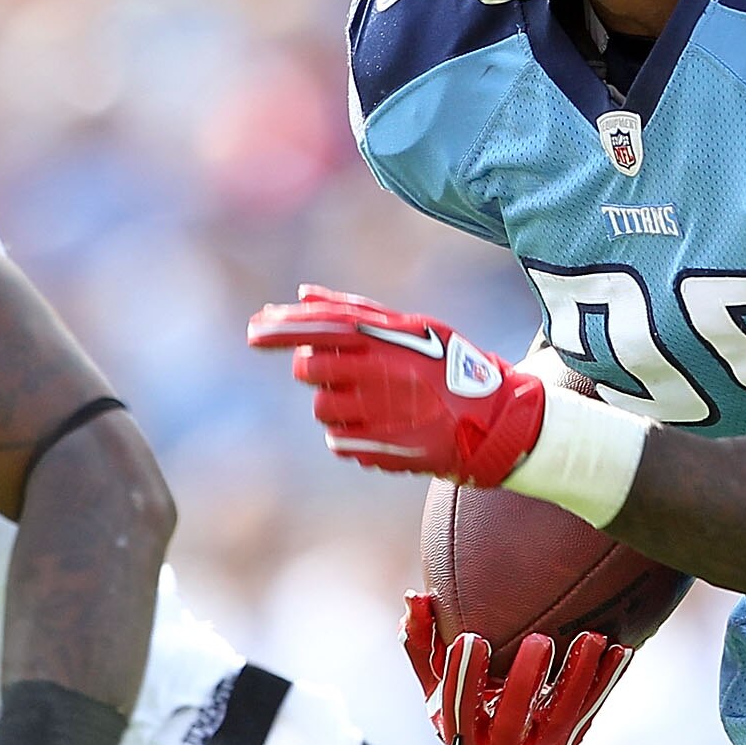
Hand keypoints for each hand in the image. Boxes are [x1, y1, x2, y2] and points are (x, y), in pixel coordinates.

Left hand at [246, 286, 548, 483]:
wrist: (492, 423)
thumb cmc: (450, 367)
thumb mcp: (414, 327)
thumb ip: (356, 309)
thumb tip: (302, 294)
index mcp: (386, 341)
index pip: (319, 327)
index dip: (281, 328)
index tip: (253, 331)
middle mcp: (378, 376)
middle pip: (310, 369)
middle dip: (314, 368)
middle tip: (340, 370)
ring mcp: (377, 416)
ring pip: (322, 408)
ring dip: (334, 403)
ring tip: (370, 400)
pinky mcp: (379, 450)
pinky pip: (339, 440)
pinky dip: (349, 432)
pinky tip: (379, 425)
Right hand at [403, 592, 632, 744]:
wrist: (502, 736)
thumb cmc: (461, 694)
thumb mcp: (435, 674)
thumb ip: (422, 639)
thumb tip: (414, 597)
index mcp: (462, 737)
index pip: (459, 709)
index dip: (464, 677)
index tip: (472, 638)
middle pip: (513, 719)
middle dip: (526, 681)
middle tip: (539, 640)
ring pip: (563, 718)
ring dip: (580, 677)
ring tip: (593, 637)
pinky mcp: (569, 741)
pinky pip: (590, 711)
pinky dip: (606, 681)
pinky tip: (621, 650)